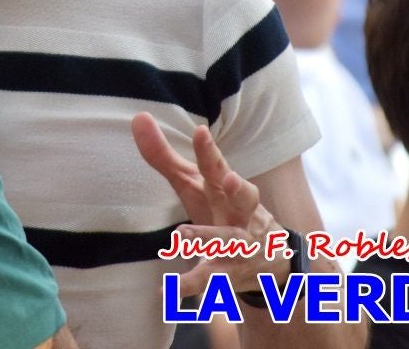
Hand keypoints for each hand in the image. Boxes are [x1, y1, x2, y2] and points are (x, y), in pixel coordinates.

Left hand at [132, 112, 286, 297]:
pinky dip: (191, 284)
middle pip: (243, 197)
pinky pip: (212, 279)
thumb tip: (138, 118)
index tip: (200, 131)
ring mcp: (239, 243)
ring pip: (229, 239)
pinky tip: (169, 291)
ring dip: (209, 236)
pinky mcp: (230, 272)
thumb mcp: (194, 183)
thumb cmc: (220, 209)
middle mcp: (239, 212)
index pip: (219, 165)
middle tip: (229, 178)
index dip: (210, 149)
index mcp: (225, 187)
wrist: (269, 259)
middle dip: (239, 187)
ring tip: (183, 235)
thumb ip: (164, 155)